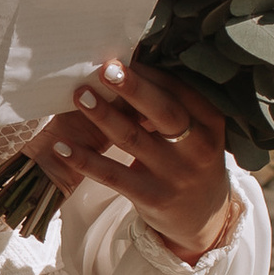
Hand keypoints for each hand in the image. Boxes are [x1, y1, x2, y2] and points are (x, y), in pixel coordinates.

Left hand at [31, 51, 235, 260]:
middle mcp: (197, 148)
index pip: (178, 90)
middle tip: (106, 68)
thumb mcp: (197, 131)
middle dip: (133, 88)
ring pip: (132, 139)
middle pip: (162, 112)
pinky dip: (86, 160)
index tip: (122, 56)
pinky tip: (63, 146)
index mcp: (210, 122)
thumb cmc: (191, 159)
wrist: (204, 218)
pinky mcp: (152, 197)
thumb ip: (173, 104)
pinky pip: (113, 175)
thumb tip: (130, 63)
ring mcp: (174, 174)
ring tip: (79, 95)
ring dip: (103, 115)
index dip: (148, 73)